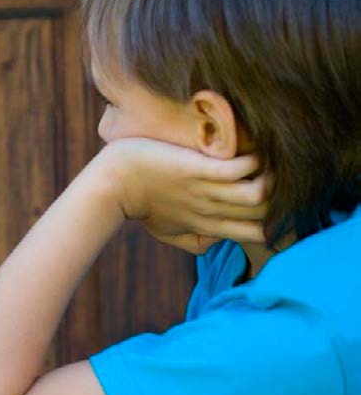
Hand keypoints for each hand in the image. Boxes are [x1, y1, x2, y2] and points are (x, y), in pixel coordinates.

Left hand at [97, 138, 269, 253]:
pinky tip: (251, 151)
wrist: (113, 185)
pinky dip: (255, 159)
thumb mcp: (167, 232)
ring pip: (260, 195)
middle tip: (282, 180)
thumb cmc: (140, 205)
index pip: (257, 235)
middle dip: (282, 200)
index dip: (276, 223)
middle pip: (265, 216)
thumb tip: (216, 244)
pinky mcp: (195, 170)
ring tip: (270, 165)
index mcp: (208, 227)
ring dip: (273, 177)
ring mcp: (204, 191)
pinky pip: (239, 167)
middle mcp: (211, 212)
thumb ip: (194, 241)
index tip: (280, 205)